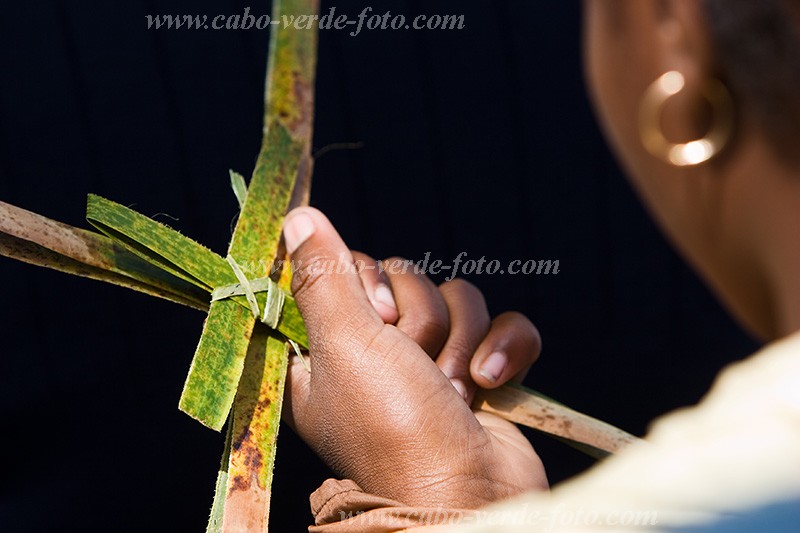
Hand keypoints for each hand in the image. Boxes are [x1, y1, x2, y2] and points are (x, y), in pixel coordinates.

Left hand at [282, 207, 547, 508]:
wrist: (472, 494)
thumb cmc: (396, 426)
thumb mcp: (346, 344)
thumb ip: (322, 275)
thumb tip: (298, 216)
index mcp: (329, 349)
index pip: (347, 269)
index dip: (370, 286)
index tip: (378, 321)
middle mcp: (377, 352)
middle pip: (406, 278)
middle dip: (421, 323)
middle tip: (416, 366)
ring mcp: (434, 362)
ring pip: (456, 296)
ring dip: (461, 343)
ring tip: (454, 390)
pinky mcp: (482, 371)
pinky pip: (502, 322)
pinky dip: (504, 349)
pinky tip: (492, 385)